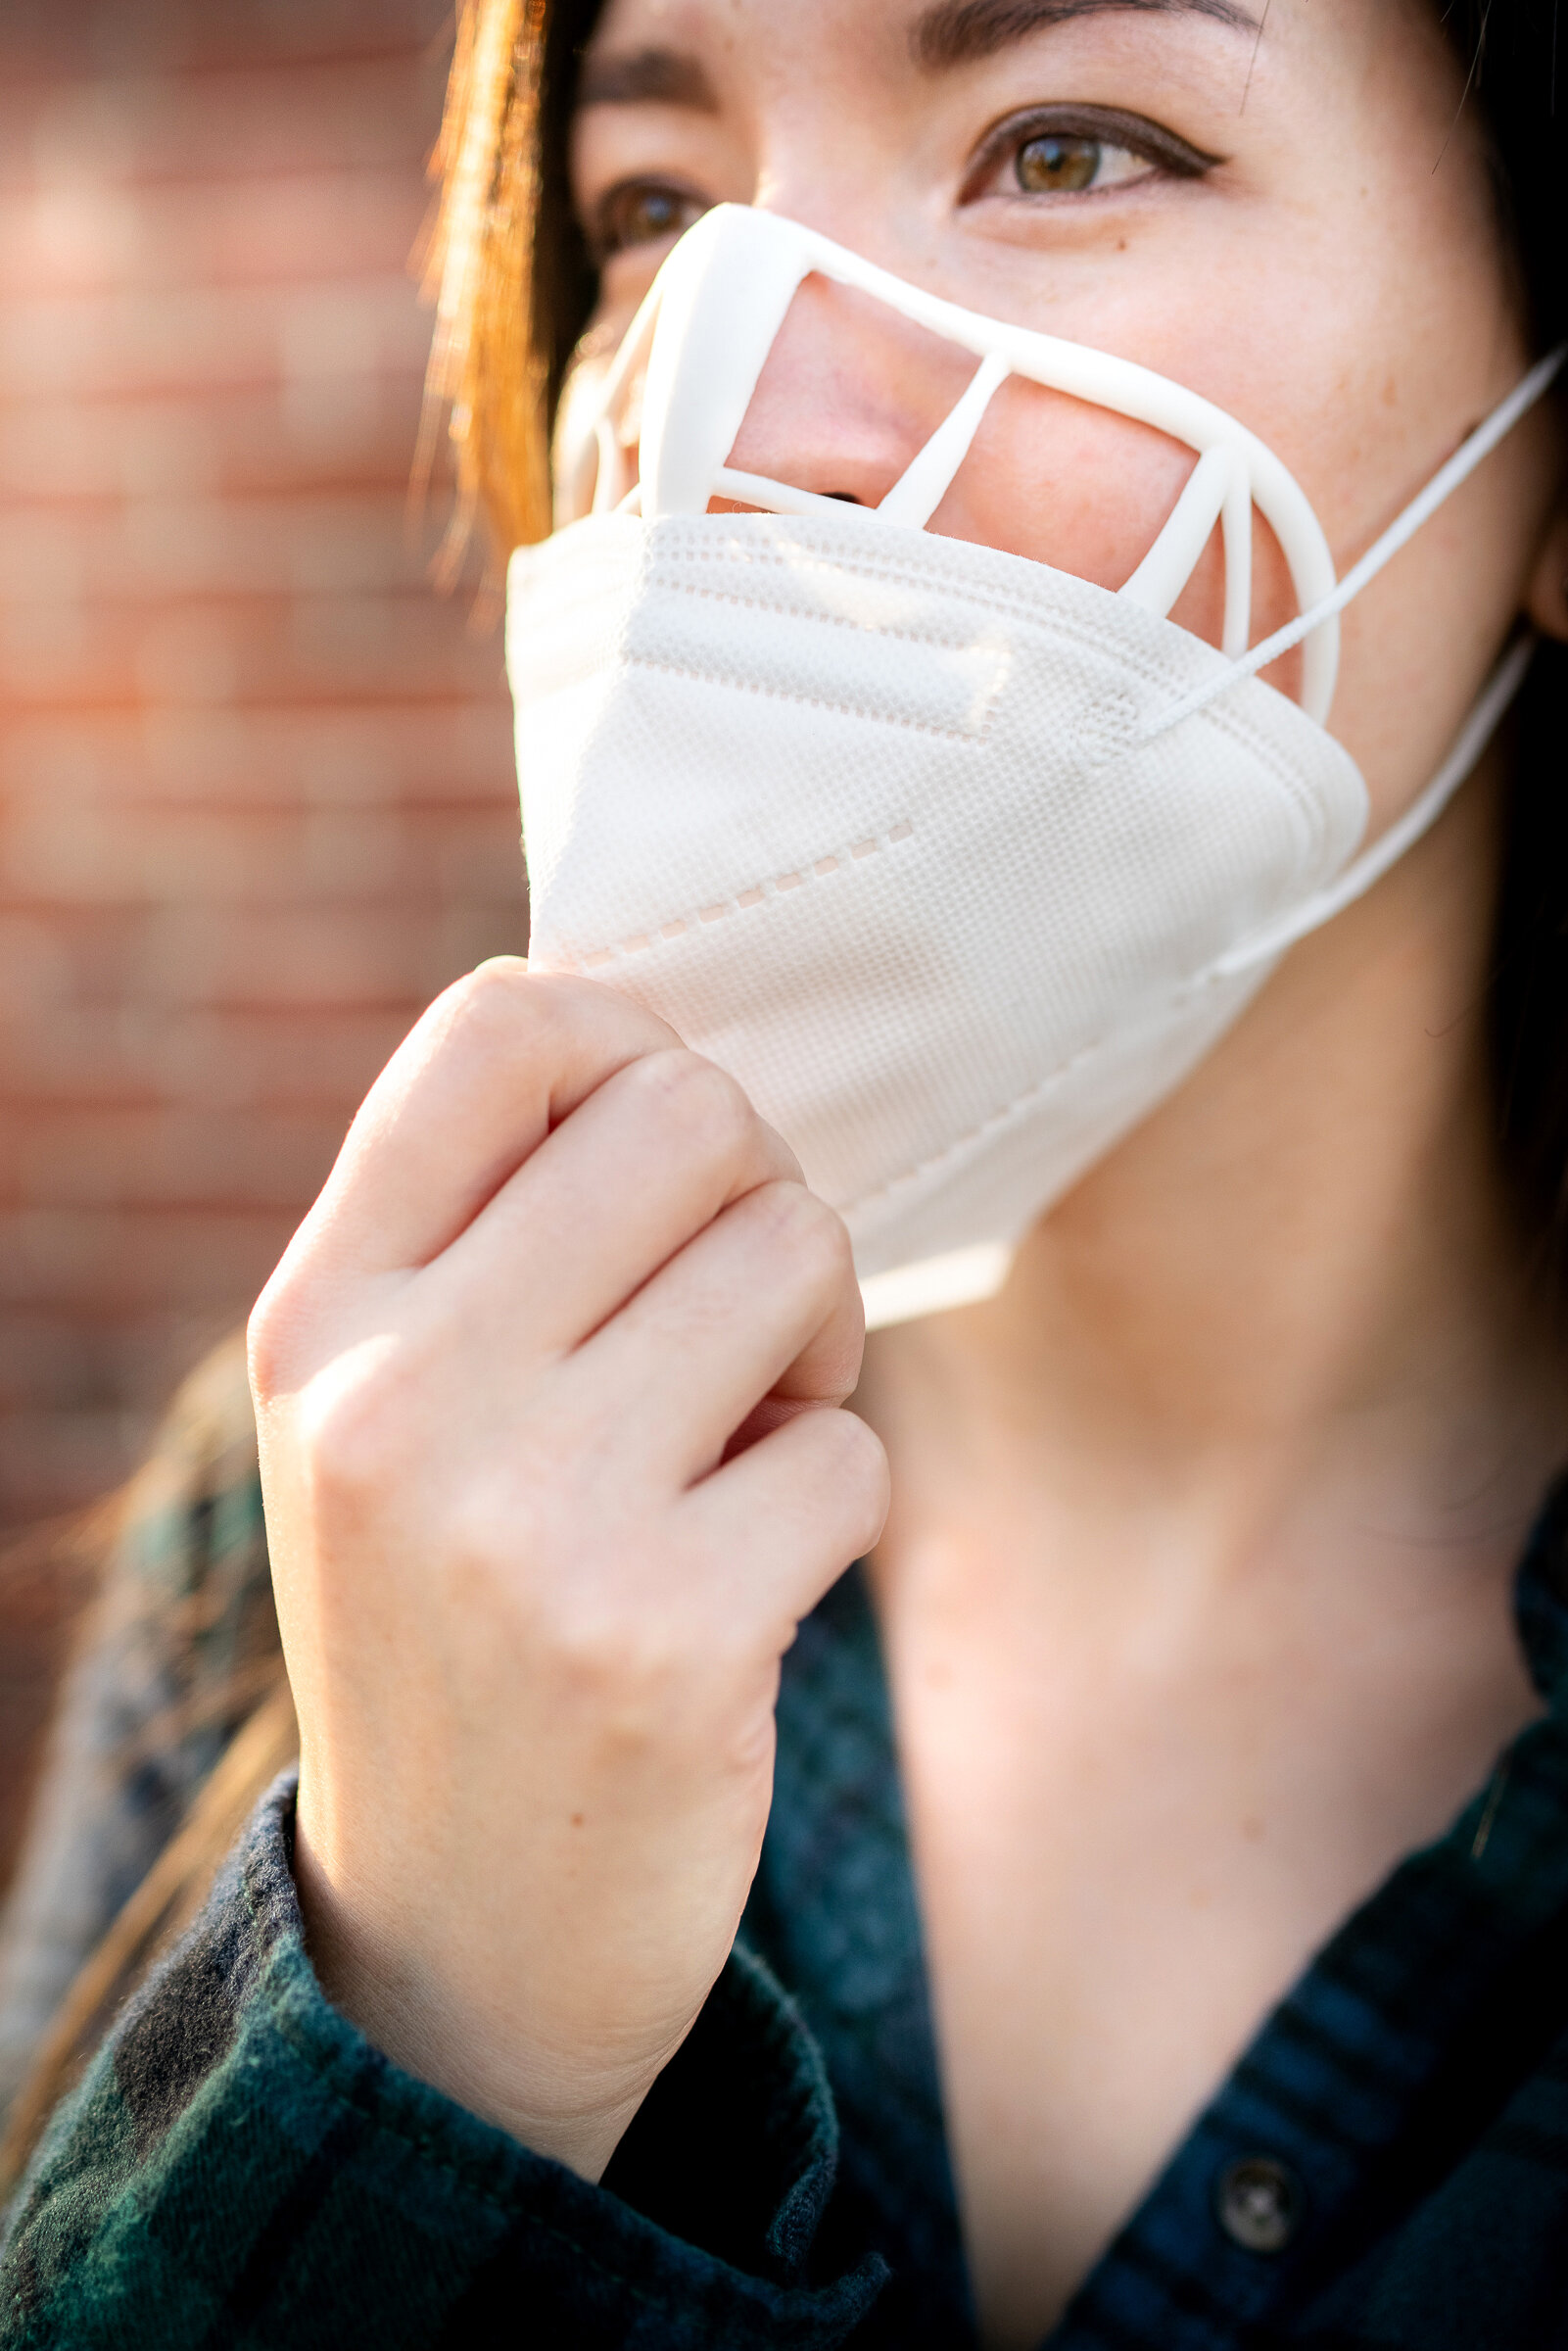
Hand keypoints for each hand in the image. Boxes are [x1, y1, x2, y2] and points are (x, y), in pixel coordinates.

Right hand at [248, 962, 888, 2180]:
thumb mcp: (393, 1417)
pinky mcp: (660, 1640)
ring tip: (743, 1448)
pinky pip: (852, 1453)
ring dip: (814, 1349)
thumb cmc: (463, 1619)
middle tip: (740, 1328)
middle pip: (691, 1115)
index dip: (634, 1044)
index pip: (501, 1028)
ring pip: (796, 1255)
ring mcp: (521, 1520)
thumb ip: (491, 1237)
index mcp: (319, 1315)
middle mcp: (394, 1395)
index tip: (673, 1159)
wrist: (459, 1942)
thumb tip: (681, 1058)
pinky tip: (749, 1580)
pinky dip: (833, 1504)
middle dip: (761, 1204)